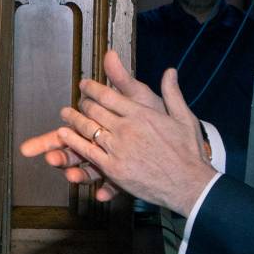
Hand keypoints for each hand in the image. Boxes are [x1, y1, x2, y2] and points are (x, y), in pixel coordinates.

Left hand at [17, 49, 216, 214]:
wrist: (189, 183)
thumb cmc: (189, 151)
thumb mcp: (183, 116)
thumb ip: (172, 92)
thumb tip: (170, 70)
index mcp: (141, 113)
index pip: (109, 95)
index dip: (93, 88)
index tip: (84, 84)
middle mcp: (126, 127)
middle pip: (95, 110)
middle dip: (83, 104)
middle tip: (76, 102)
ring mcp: (117, 148)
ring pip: (88, 129)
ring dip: (73, 119)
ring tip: (65, 114)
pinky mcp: (113, 169)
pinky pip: (87, 151)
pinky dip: (73, 141)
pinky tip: (64, 135)